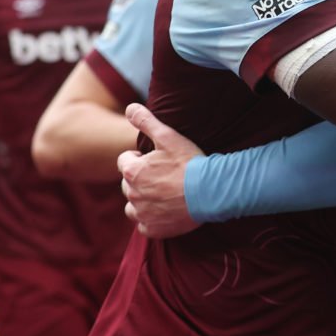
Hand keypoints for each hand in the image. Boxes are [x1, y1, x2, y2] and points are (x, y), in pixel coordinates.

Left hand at [119, 104, 204, 238]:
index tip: (156, 159)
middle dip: (140, 179)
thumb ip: (146, 121)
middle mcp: (132, 195)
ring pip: (132, 207)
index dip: (139, 157)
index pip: (124, 161)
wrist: (212, 191)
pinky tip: (166, 211)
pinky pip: (144, 226)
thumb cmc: (190, 162)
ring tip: (163, 194)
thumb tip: (129, 107)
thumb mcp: (169, 136)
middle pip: (127, 184)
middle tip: (163, 176)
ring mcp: (142, 214)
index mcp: (133, 171)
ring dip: (142, 201)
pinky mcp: (153, 229)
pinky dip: (151, 220)